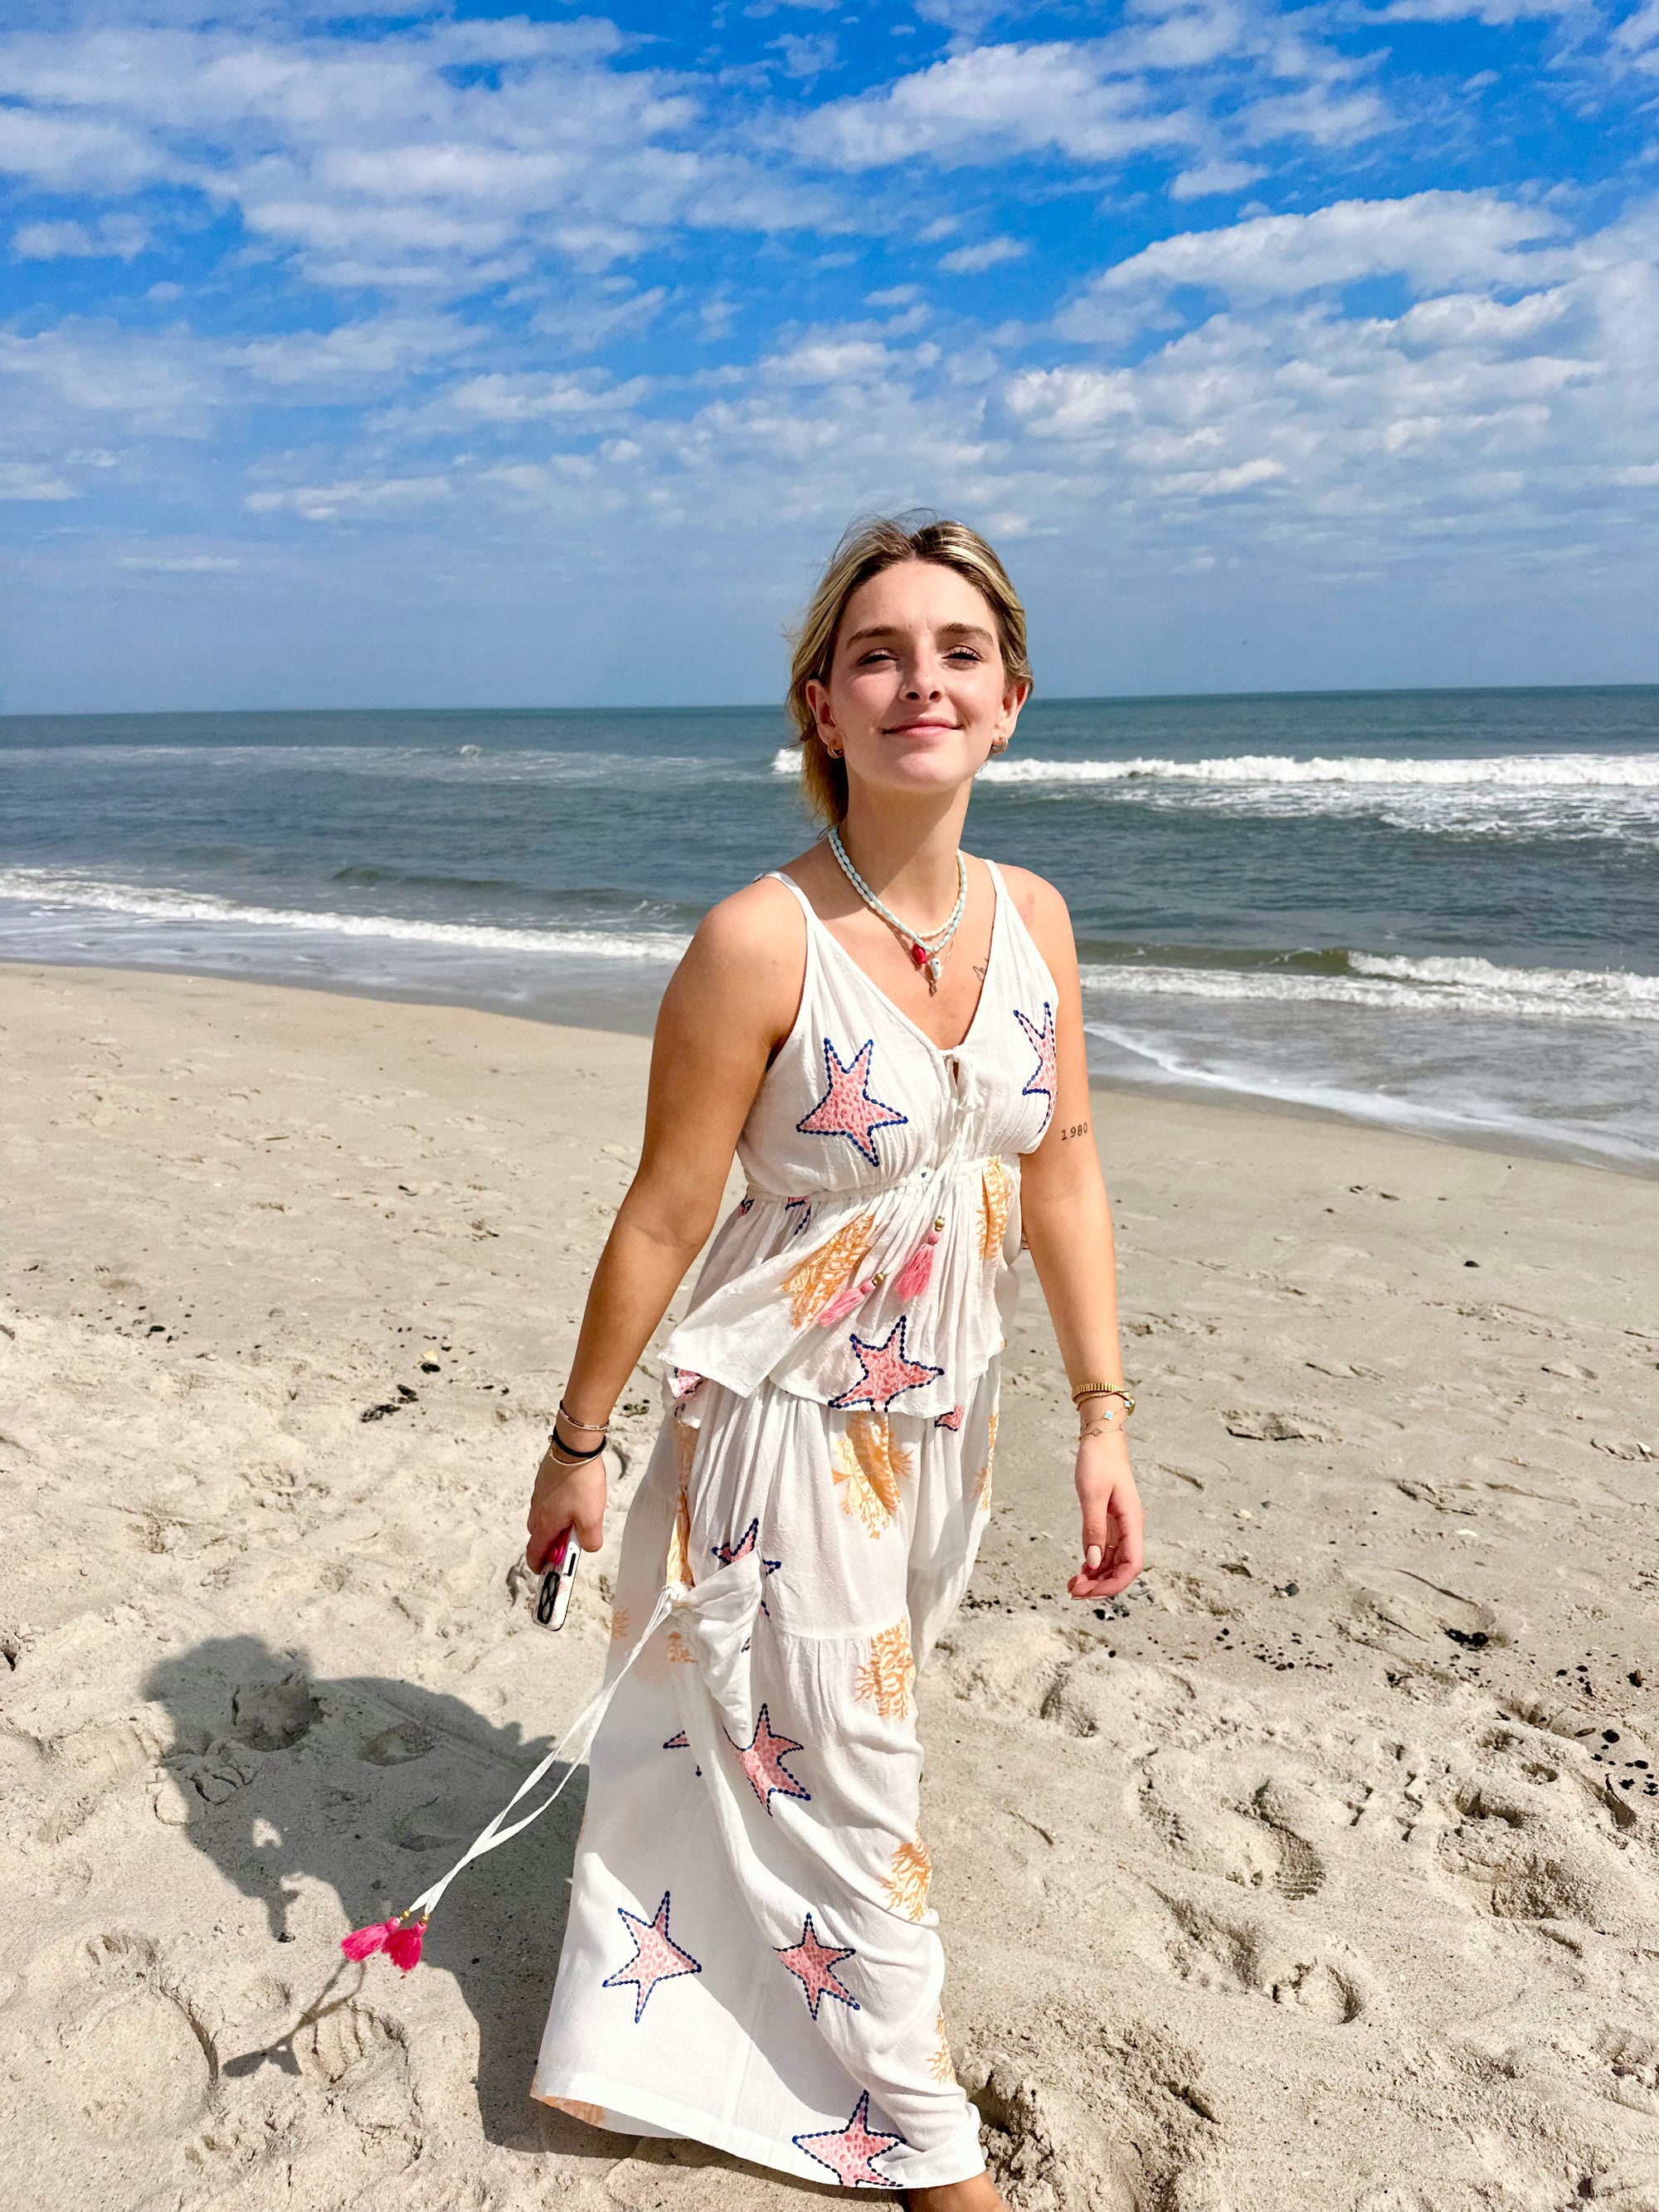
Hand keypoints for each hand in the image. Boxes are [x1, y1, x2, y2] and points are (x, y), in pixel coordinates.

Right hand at [525, 1443, 607, 1570]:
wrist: (575, 1448)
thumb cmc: (581, 1483)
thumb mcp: (592, 1518)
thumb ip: (590, 1540)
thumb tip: (589, 1547)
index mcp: (546, 1523)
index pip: (535, 1551)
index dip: (538, 1564)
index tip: (543, 1571)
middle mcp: (538, 1510)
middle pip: (539, 1535)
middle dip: (551, 1543)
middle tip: (569, 1543)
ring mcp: (539, 1494)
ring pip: (543, 1516)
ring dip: (555, 1523)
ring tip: (577, 1517)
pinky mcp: (545, 1480)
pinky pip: (547, 1500)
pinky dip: (557, 1507)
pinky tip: (574, 1498)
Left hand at [1068, 1427, 1142, 1600]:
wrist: (1101, 1438)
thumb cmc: (1098, 1461)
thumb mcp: (1092, 1495)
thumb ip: (1093, 1530)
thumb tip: (1094, 1563)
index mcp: (1132, 1522)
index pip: (1132, 1565)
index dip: (1114, 1584)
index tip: (1089, 1591)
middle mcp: (1130, 1527)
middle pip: (1123, 1568)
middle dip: (1101, 1584)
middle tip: (1073, 1591)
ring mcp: (1121, 1526)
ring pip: (1114, 1562)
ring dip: (1096, 1577)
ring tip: (1073, 1584)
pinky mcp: (1111, 1521)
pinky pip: (1107, 1550)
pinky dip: (1094, 1563)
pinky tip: (1081, 1570)